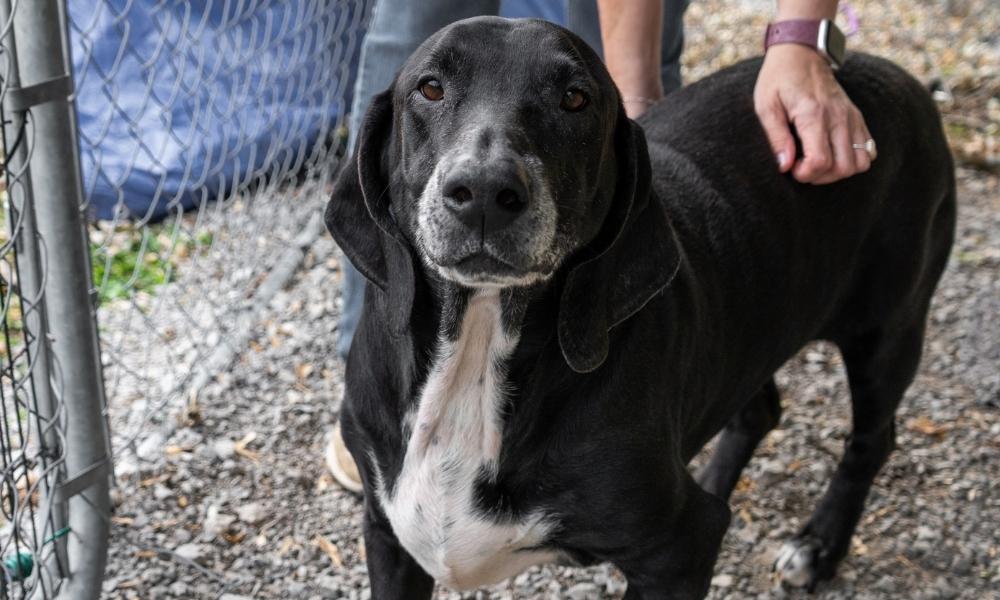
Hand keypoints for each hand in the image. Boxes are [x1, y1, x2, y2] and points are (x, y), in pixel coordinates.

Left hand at [754, 43, 871, 183]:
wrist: (801, 52)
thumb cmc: (778, 79)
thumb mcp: (765, 106)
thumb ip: (775, 137)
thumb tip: (784, 166)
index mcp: (813, 114)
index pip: (821, 160)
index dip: (805, 174)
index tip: (791, 168)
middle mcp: (838, 116)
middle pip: (843, 167)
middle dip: (821, 177)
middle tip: (802, 167)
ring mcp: (851, 116)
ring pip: (860, 162)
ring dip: (838, 171)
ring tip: (817, 163)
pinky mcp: (857, 116)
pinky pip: (869, 149)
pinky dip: (854, 159)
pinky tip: (833, 154)